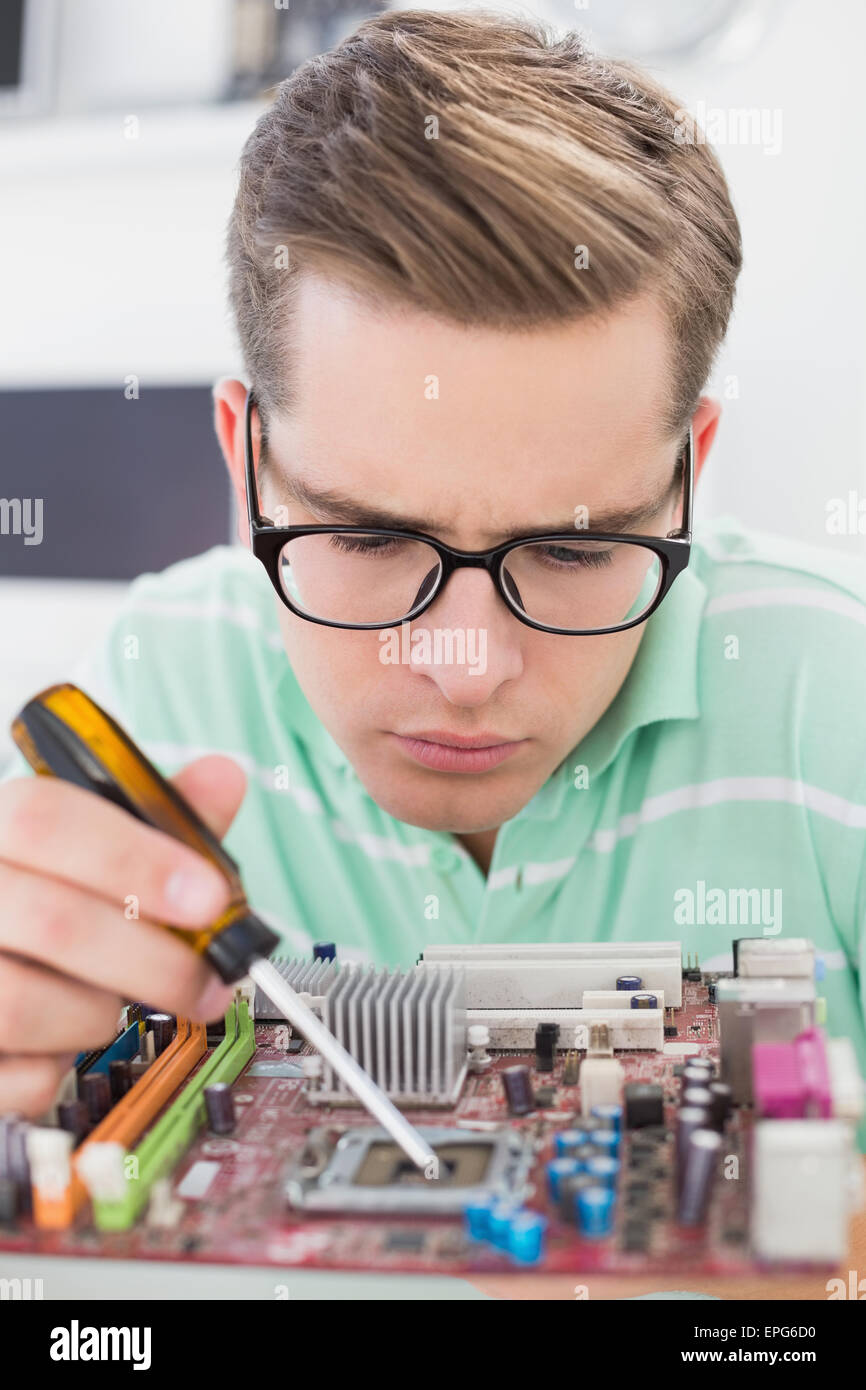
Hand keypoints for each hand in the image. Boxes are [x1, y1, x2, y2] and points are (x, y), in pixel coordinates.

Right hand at [0, 755, 245, 1115]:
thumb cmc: (40, 896)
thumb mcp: (90, 844)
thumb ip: (156, 819)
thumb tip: (224, 778)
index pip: (44, 819)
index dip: (137, 858)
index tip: (210, 897)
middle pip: (55, 921)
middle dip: (157, 960)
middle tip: (209, 979)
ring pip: (27, 1004)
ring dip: (100, 1012)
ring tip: (114, 1000)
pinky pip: (15, 1075)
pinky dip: (56, 1065)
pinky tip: (59, 1039)